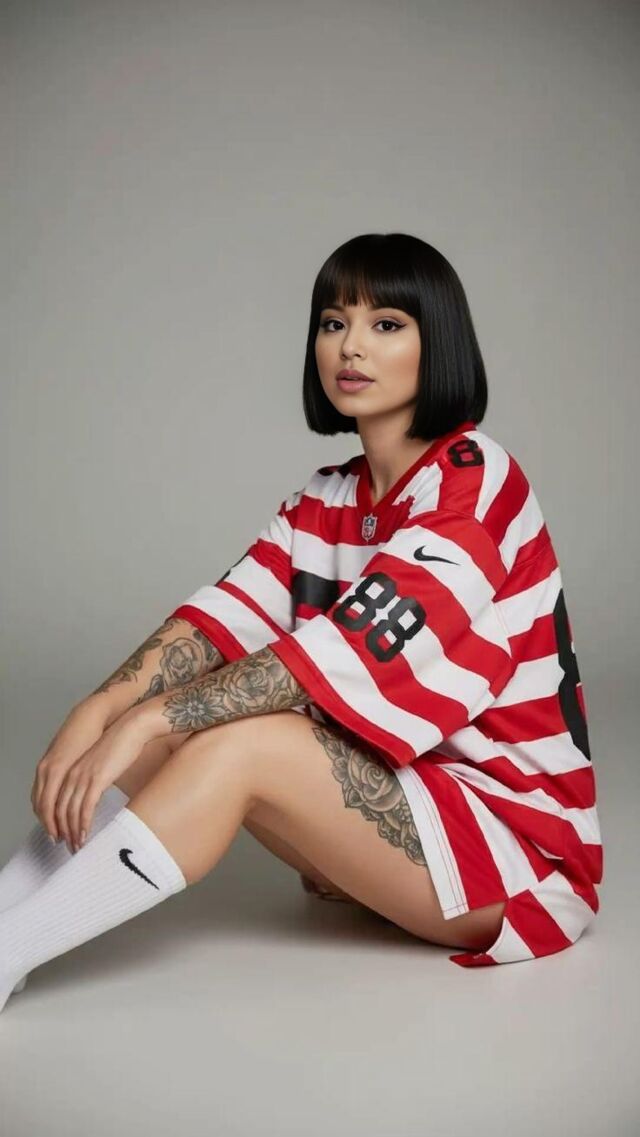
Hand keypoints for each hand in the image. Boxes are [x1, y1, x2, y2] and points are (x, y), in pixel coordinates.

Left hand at [31, 698, 111, 842]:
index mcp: (69, 771)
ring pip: (70, 811)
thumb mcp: (98, 764)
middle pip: (58, 810)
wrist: (131, 730)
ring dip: (72, 832)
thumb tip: (92, 796)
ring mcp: (83, 777)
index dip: (54, 822)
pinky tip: (86, 834)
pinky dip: (84, 824)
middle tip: (69, 847)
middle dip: (62, 832)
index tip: (61, 837)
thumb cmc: (119, 747)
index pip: (53, 802)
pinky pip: (86, 807)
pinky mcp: (97, 780)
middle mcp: (72, 774)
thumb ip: (90, 779)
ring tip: (78, 846)